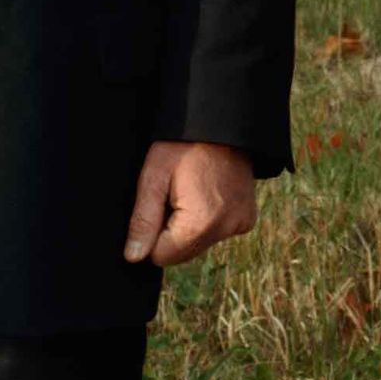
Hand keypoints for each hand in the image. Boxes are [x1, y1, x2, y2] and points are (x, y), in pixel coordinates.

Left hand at [127, 139, 263, 271]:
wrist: (222, 122)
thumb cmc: (183, 145)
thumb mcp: (154, 176)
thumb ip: (143, 221)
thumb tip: (134, 257)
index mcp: (201, 222)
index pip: (162, 256)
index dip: (152, 233)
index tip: (160, 202)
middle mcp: (226, 229)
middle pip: (182, 253)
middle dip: (172, 231)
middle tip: (175, 194)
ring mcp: (240, 224)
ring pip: (198, 244)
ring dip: (189, 227)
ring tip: (191, 190)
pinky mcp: (247, 219)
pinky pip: (217, 233)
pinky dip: (207, 220)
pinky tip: (206, 193)